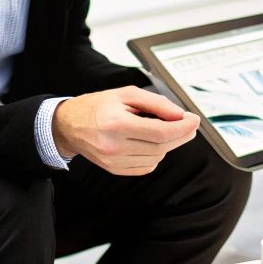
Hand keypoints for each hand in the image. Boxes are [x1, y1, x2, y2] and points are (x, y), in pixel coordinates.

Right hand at [52, 86, 200, 175]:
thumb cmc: (97, 106)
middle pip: (161, 147)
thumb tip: (180, 115)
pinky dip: (155, 156)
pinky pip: (146, 167)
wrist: (68, 125)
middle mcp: (114, 145)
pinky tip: (152, 143)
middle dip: (181, 135)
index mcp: (116, 123)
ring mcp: (113, 161)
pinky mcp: (114, 170)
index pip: (161, 132)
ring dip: (168, 145)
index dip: (182, 127)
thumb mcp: (126, 94)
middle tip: (189, 125)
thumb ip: (156, 103)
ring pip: (156, 158)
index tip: (194, 120)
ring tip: (167, 130)